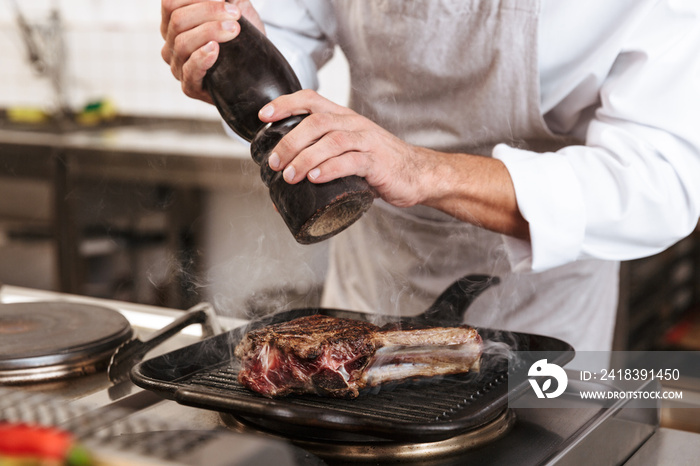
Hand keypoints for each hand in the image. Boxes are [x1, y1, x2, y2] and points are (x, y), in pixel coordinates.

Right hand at [160, 0, 263, 102]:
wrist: (256, 71)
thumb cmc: (242, 38)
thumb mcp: (236, 10)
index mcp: (173, 23)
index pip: (170, 4)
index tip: (225, 0)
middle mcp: (171, 44)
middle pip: (178, 21)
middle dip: (208, 12)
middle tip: (236, 14)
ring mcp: (178, 66)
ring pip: (182, 43)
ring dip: (210, 32)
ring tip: (234, 30)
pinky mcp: (190, 86)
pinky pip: (189, 70)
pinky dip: (201, 57)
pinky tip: (215, 49)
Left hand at [259, 90, 440, 208]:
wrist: (418, 175)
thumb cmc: (379, 167)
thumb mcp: (348, 157)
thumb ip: (321, 165)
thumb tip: (282, 192)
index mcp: (344, 119)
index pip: (311, 99)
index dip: (285, 104)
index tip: (263, 116)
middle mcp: (354, 124)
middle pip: (316, 121)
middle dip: (290, 141)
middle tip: (274, 162)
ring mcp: (367, 142)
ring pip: (332, 140)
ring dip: (305, 158)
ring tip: (290, 175)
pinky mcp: (377, 162)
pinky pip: (352, 161)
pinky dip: (330, 169)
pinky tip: (316, 179)